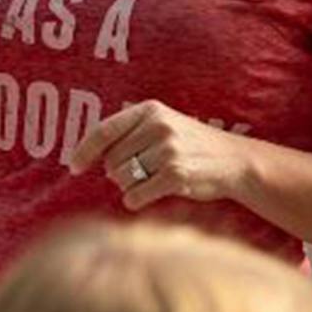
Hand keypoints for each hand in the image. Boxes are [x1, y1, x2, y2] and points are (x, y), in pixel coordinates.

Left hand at [69, 99, 249, 210]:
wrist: (236, 161)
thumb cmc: (191, 146)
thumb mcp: (162, 126)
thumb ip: (129, 134)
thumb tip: (89, 158)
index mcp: (150, 110)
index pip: (103, 131)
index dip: (84, 151)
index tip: (74, 168)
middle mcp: (158, 127)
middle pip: (111, 160)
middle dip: (118, 173)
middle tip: (142, 172)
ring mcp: (168, 150)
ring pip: (122, 179)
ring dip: (130, 186)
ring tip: (153, 179)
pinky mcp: (176, 175)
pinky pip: (136, 195)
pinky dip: (137, 200)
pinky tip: (150, 194)